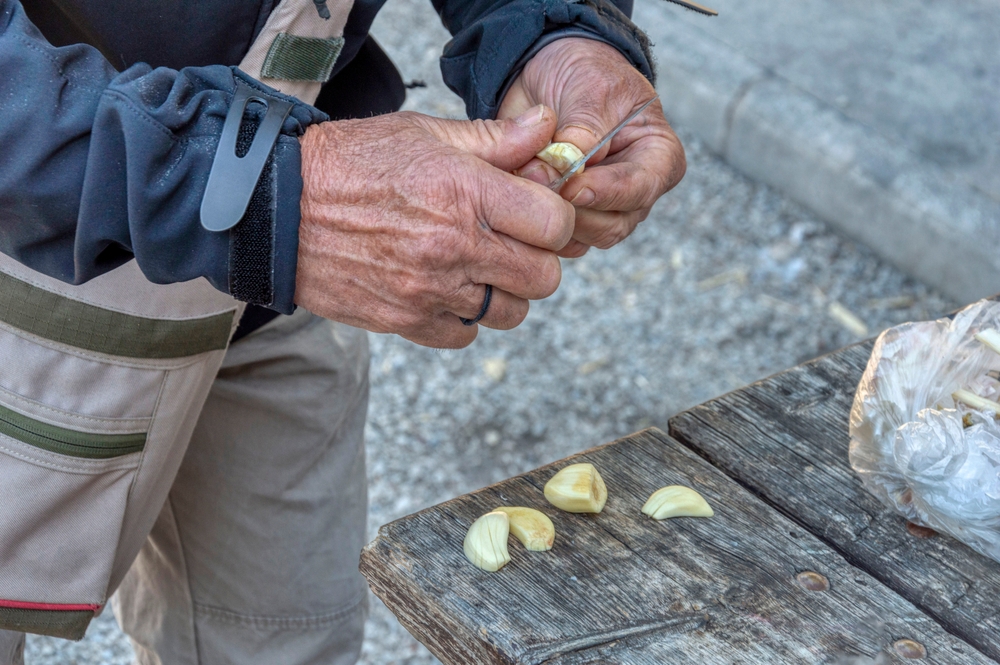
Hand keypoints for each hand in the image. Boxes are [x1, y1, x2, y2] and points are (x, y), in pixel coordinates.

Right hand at [294, 106, 574, 347]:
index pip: (556, 225)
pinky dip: (463, 318)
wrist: (277, 208)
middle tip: (511, 243)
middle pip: (544, 278)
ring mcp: (430, 290)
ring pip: (511, 312)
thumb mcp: (423, 133)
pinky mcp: (406, 321)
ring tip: (476, 267)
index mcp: (466, 191)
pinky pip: (465, 335)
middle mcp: (455, 245)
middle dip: (537, 260)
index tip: (537, 214)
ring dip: (503, 292)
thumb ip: (494, 138)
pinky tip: (445, 289)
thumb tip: (548, 130)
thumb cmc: (351, 162)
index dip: (555, 220)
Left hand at [498, 38, 685, 257]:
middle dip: (573, 209)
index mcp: (658, 157)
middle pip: (612, 224)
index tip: (574, 187)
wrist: (549, 74)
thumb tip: (563, 172)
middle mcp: (635, 192)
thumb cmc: (585, 74)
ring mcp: (603, 210)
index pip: (642, 188)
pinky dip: (534, 223)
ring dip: (551, 215)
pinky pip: (555, 239)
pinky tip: (518, 193)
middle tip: (537, 182)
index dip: (608, 192)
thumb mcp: (591, 88)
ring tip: (525, 178)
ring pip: (582, 237)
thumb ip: (583, 132)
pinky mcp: (571, 219)